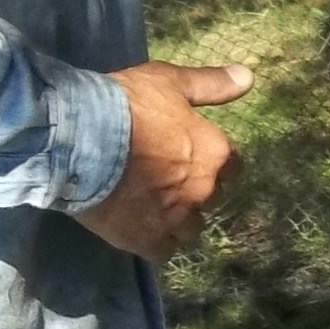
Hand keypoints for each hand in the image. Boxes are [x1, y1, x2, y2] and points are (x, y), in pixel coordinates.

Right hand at [77, 62, 252, 259]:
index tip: (191, 156)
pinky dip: (155, 241)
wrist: (80, 138)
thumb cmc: (128, 105)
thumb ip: (212, 84)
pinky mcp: (147, 241)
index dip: (212, 162)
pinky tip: (140, 228)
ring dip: (178, 220)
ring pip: (190, 230)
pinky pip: (163, 251)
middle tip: (165, 179)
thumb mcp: (172, 82)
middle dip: (194, 190)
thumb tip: (248, 77)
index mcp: (215, 154)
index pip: (232, 167)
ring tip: (153, 208)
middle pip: (210, 198)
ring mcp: (176, 220)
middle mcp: (203, 191)